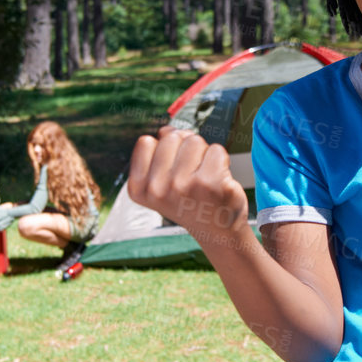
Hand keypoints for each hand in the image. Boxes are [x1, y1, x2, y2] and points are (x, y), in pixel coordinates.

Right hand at [127, 125, 247, 239]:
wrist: (218, 231)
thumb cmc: (190, 201)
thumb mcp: (162, 182)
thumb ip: (158, 152)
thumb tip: (166, 129)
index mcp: (139, 189)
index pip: (146, 142)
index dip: (163, 150)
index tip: (172, 172)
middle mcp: (158, 189)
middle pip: (172, 137)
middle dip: (185, 150)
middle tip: (191, 177)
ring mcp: (184, 186)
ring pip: (195, 140)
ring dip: (203, 155)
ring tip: (204, 179)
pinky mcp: (211, 184)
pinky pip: (216, 149)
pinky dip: (221, 161)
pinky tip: (218, 182)